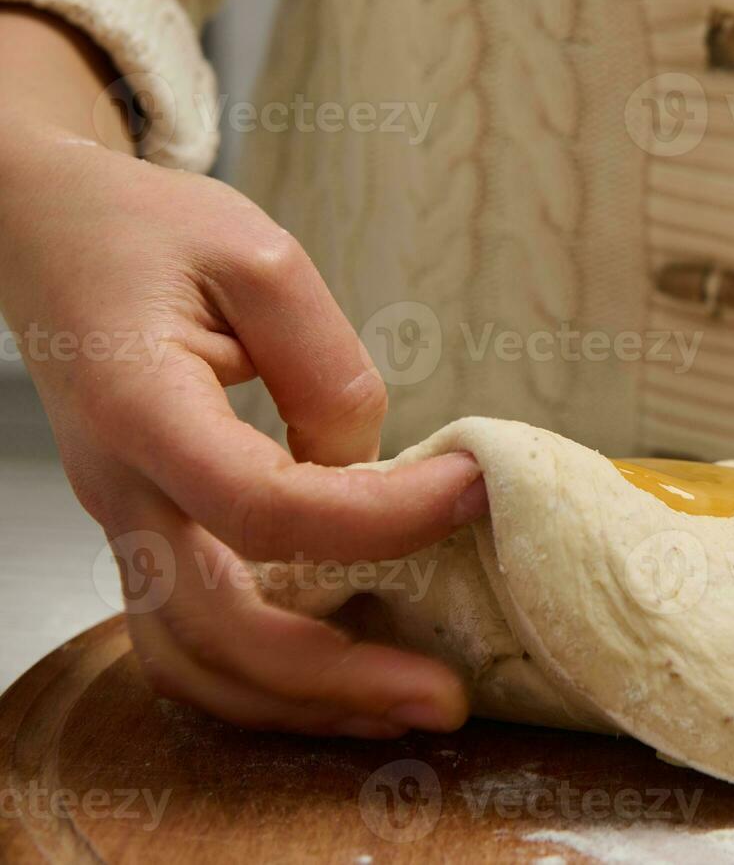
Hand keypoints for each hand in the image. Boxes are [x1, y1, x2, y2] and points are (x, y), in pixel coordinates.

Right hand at [0, 88, 486, 737]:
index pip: (262, 505)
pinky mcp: (152, 536)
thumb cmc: (150, 234)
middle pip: (219, 628)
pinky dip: (270, 680)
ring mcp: (130, 526)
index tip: (470, 489)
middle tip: (447, 695)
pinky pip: (195, 641)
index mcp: (142, 412)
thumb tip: (364, 467)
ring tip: (405, 710)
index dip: (378, 517)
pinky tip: (346, 679)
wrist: (52, 239)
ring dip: (303, 701)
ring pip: (196, 661)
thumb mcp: (256, 257)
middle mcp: (124, 491)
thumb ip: (323, 365)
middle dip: (340, 676)